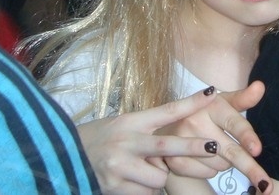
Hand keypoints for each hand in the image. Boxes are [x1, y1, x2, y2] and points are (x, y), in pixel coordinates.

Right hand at [78, 87, 220, 194]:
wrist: (65, 155)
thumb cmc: (102, 138)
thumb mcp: (125, 124)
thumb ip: (150, 128)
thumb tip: (184, 129)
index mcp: (131, 121)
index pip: (166, 110)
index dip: (190, 103)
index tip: (211, 94)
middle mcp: (126, 142)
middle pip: (167, 146)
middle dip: (192, 147)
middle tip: (213, 147)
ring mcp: (119, 165)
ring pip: (159, 177)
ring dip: (159, 178)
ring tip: (143, 171)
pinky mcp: (114, 186)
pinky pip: (147, 193)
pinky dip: (146, 190)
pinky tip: (132, 182)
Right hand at [161, 81, 272, 194]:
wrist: (167, 124)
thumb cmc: (203, 112)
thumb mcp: (222, 102)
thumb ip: (243, 98)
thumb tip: (260, 86)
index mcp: (210, 105)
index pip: (232, 123)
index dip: (246, 136)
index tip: (257, 149)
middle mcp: (194, 122)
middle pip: (230, 151)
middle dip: (249, 168)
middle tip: (266, 184)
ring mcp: (183, 142)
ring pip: (221, 164)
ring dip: (226, 161)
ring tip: (215, 147)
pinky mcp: (176, 160)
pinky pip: (208, 174)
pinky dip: (211, 170)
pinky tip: (204, 157)